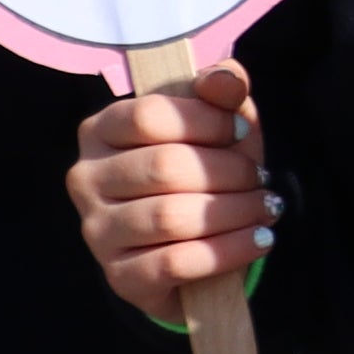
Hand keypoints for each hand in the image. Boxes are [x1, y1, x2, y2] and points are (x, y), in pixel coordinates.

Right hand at [73, 66, 272, 318]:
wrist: (196, 244)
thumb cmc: (203, 171)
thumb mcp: (216, 124)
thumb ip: (221, 91)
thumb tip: (228, 76)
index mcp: (100, 131)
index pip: (149, 116)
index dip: (206, 121)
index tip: (241, 131)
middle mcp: (86, 179)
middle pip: (164, 167)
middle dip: (228, 172)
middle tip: (261, 179)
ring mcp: (97, 231)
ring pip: (171, 217)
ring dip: (235, 211)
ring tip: (267, 208)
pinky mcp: (120, 277)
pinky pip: (176, 263)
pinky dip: (229, 250)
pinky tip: (260, 239)